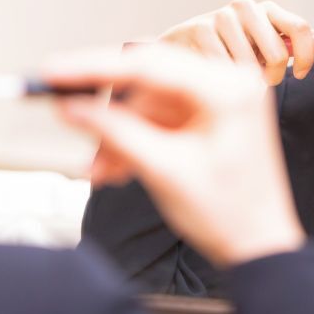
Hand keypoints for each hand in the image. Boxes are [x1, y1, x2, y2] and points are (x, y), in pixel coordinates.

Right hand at [44, 45, 304, 267]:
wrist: (259, 249)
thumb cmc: (229, 214)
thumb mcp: (164, 171)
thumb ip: (115, 132)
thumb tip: (71, 105)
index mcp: (229, 89)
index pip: (150, 64)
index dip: (94, 68)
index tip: (54, 72)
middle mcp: (228, 84)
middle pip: (147, 79)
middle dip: (107, 109)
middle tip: (63, 110)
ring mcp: (218, 101)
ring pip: (147, 103)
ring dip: (118, 134)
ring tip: (99, 170)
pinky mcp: (208, 119)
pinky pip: (158, 119)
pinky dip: (134, 141)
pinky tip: (115, 169)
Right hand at [158, 0, 313, 84]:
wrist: (182, 45)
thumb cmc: (230, 49)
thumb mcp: (261, 44)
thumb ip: (289, 44)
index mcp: (267, 9)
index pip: (300, 27)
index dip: (307, 55)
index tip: (301, 74)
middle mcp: (246, 7)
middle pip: (277, 54)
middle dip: (272, 77)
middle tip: (260, 83)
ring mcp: (222, 16)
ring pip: (250, 67)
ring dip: (244, 82)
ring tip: (233, 77)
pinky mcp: (200, 29)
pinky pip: (224, 70)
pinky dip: (223, 80)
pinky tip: (213, 74)